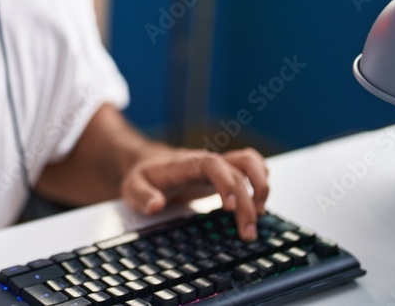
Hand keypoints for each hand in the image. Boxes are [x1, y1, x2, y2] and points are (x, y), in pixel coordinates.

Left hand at [119, 147, 269, 240]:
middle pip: (236, 172)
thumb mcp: (133, 187)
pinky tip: (258, 205)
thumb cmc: (144, 176)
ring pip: (250, 162)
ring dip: (261, 187)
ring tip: (259, 215)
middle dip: (247, 202)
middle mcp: (206, 162)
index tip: (229, 207)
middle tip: (247, 232)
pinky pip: (251, 167)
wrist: (148, 163)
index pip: (213, 165)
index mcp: (186, 164)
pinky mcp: (224, 173)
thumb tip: (155, 205)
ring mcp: (217, 166)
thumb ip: (142, 196)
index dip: (226, 183)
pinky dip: (261, 182)